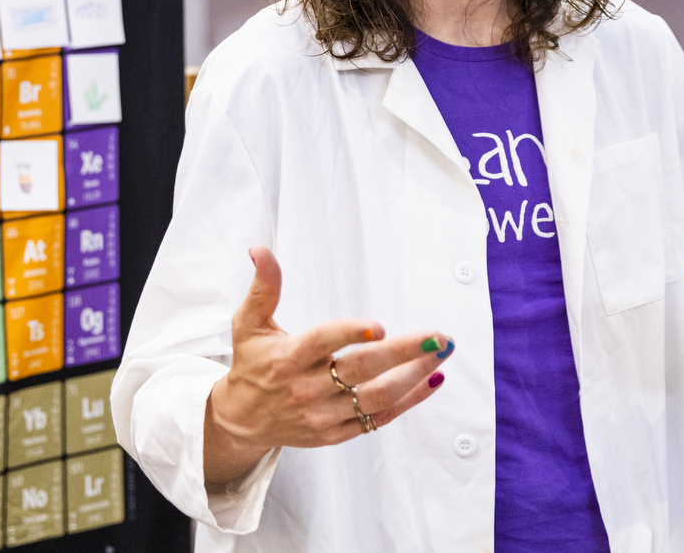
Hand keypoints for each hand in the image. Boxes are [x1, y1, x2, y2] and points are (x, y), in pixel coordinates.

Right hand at [203, 246, 454, 483]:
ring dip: (415, 375)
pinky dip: (410, 400)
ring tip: (440, 353)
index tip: (380, 326)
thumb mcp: (249, 324)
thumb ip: (263, 288)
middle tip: (438, 337)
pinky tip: (432, 380)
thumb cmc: (252, 365)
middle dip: (404, 353)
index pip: (323, 343)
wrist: (242, 420)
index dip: (351, 333)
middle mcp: (307, 388)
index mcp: (289, 357)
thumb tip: (260, 250)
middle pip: (362, 370)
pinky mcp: (336, 433)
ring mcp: (324, 414)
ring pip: (377, 397)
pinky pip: (380, 418)